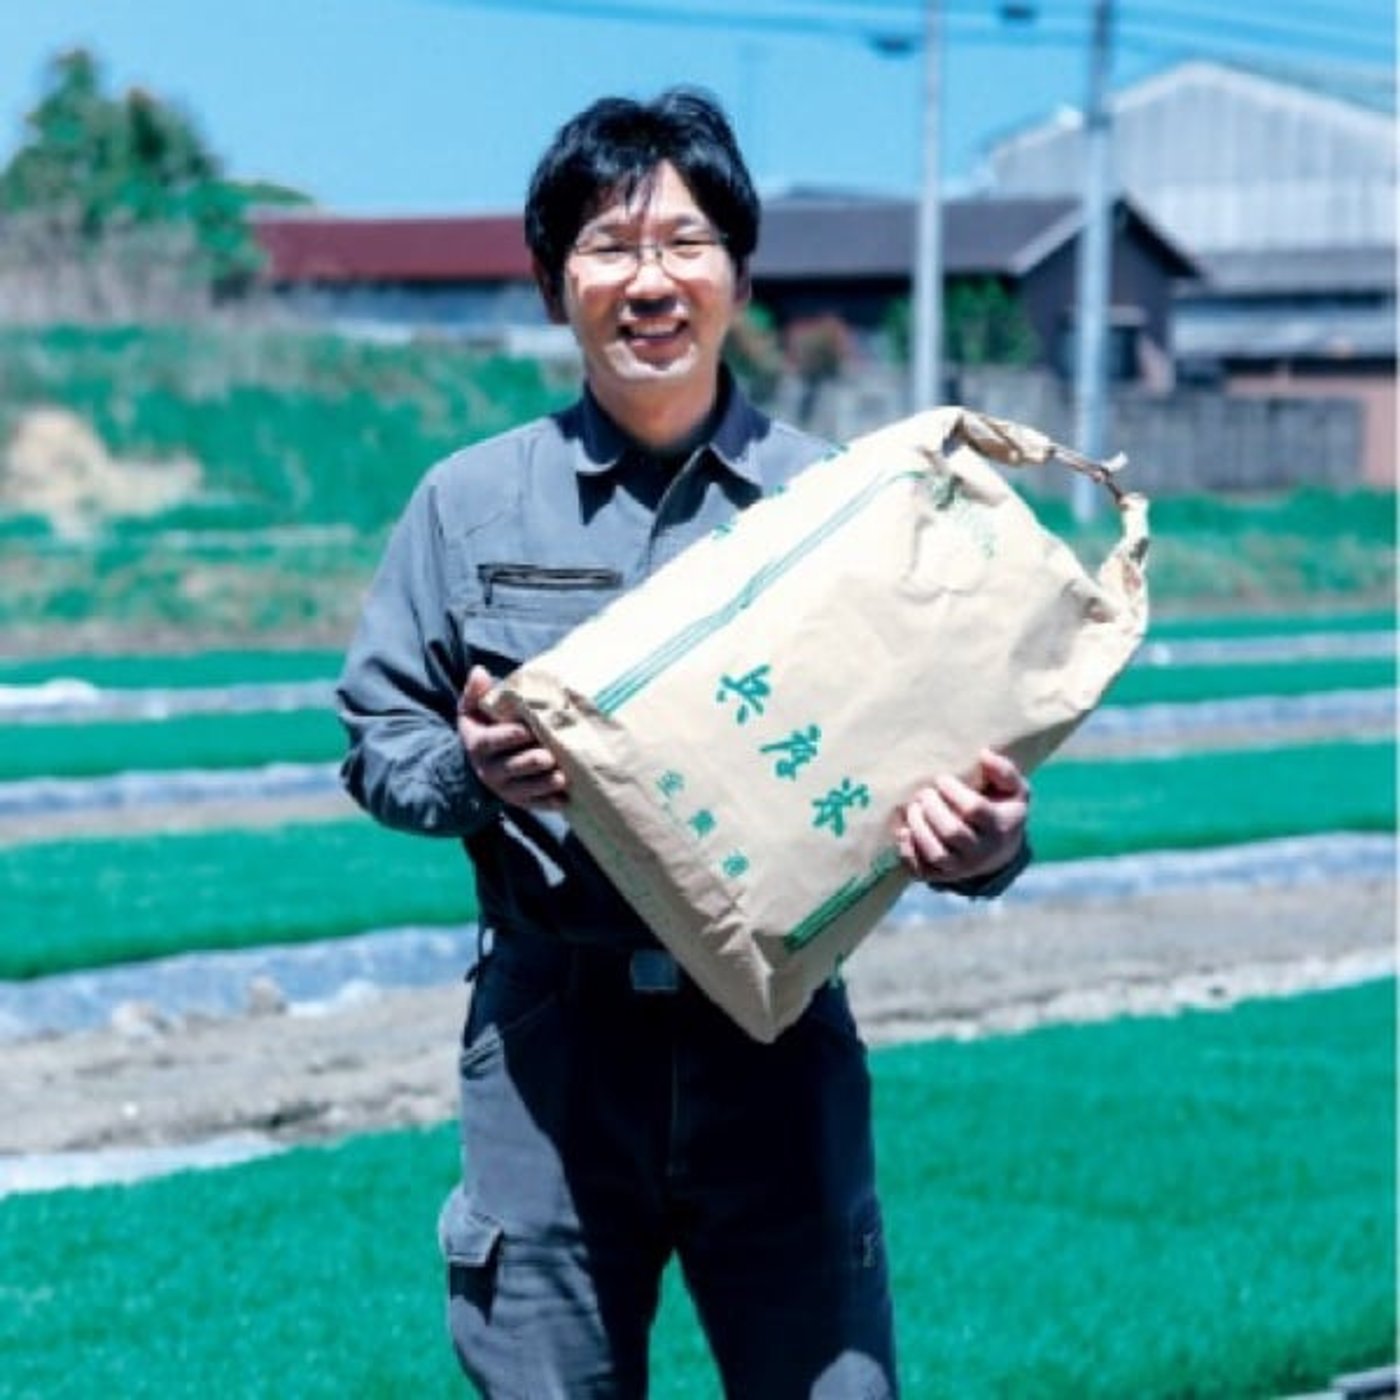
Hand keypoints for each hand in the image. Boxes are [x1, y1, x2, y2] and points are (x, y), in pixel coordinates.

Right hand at [456, 666, 567, 809]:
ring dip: (542, 785)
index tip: (525, 731)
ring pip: (524, 789)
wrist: (482, 761)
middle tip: (548, 757)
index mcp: (478, 745)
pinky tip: (565, 800)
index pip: (490, 742)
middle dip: (529, 763)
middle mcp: (489, 770)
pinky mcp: (521, 800)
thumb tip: (479, 671)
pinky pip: (534, 804)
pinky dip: (548, 803)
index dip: (507, 737)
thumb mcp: (474, 709)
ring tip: (561, 778)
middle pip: (510, 768)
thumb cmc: (484, 726)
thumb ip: (476, 692)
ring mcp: (506, 788)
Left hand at [895, 748, 1028, 885]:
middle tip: (924, 793)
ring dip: (918, 827)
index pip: (973, 809)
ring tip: (913, 808)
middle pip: (952, 831)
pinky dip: (907, 851)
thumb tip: (983, 754)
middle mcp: (982, 852)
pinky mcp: (942, 877)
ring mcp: (961, 868)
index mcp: (1001, 827)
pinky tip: (904, 831)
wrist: (1001, 853)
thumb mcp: (1015, 790)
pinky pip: (920, 869)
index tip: (942, 779)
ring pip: (935, 853)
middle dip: (932, 807)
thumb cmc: (1003, 810)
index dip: (952, 791)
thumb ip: (1004, 770)